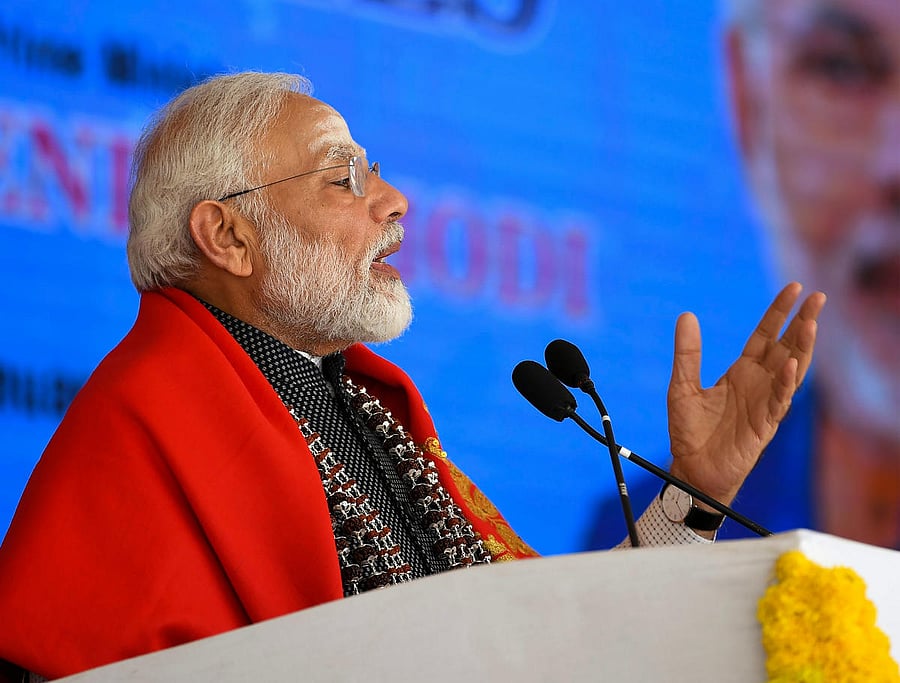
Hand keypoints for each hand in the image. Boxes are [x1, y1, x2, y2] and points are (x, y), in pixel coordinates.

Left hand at [666, 282, 825, 505]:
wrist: (692, 468)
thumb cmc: (689, 431)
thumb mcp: (681, 386)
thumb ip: (687, 353)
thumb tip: (686, 316)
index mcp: (741, 371)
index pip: (766, 335)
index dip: (779, 312)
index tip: (793, 288)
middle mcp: (758, 383)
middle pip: (786, 346)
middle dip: (802, 322)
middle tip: (817, 297)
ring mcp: (765, 402)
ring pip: (792, 370)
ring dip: (802, 347)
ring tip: (811, 323)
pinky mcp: (765, 424)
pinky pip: (780, 400)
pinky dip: (787, 382)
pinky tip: (793, 364)